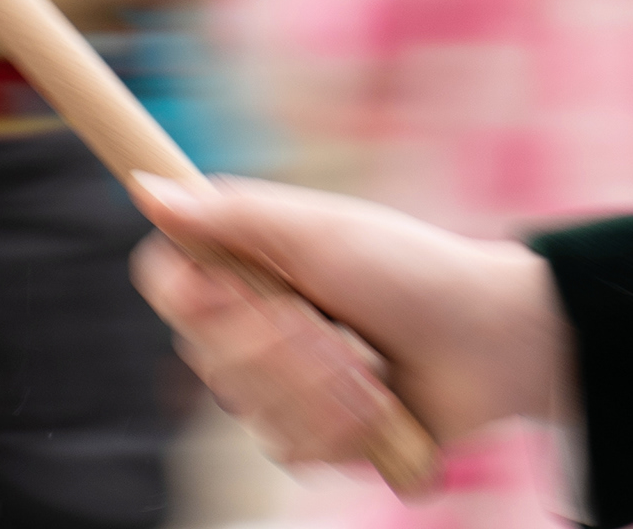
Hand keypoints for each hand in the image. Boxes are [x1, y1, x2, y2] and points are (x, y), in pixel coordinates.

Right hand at [135, 176, 566, 460]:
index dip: (195, 299)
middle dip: (279, 346)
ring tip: (371, 364)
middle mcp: (256, 324)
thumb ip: (232, 216)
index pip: (169, 284)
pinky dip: (341, 422)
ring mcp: (282, 385)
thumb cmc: (410, 270)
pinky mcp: (313, 436)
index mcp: (251, 265)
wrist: (487, 342)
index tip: (238, 291)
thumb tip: (145, 187)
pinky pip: (288, 446)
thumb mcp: (321, 232)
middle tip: (335, 323)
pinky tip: (379, 398)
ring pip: (247, 408)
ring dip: (319, 386)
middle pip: (203, 354)